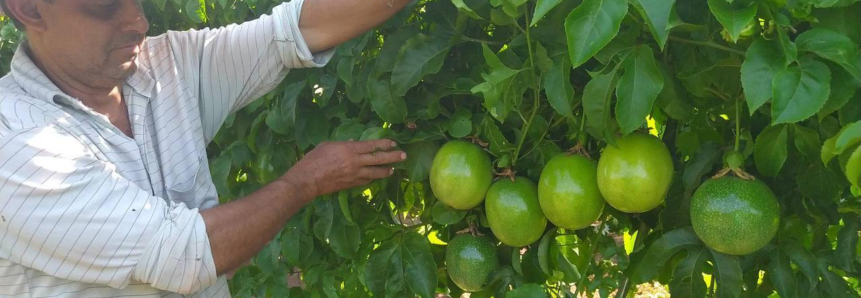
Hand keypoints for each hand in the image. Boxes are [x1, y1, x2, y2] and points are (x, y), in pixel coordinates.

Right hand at [282, 139, 405, 201]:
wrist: (308, 180)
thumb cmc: (314, 159)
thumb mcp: (328, 145)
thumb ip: (343, 144)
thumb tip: (354, 144)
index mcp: (350, 149)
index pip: (372, 146)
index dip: (384, 144)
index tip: (394, 143)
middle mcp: (356, 162)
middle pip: (379, 159)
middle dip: (393, 157)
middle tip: (404, 155)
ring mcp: (355, 175)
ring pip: (376, 173)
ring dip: (386, 170)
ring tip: (393, 169)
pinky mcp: (352, 185)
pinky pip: (367, 180)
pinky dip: (373, 178)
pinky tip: (377, 177)